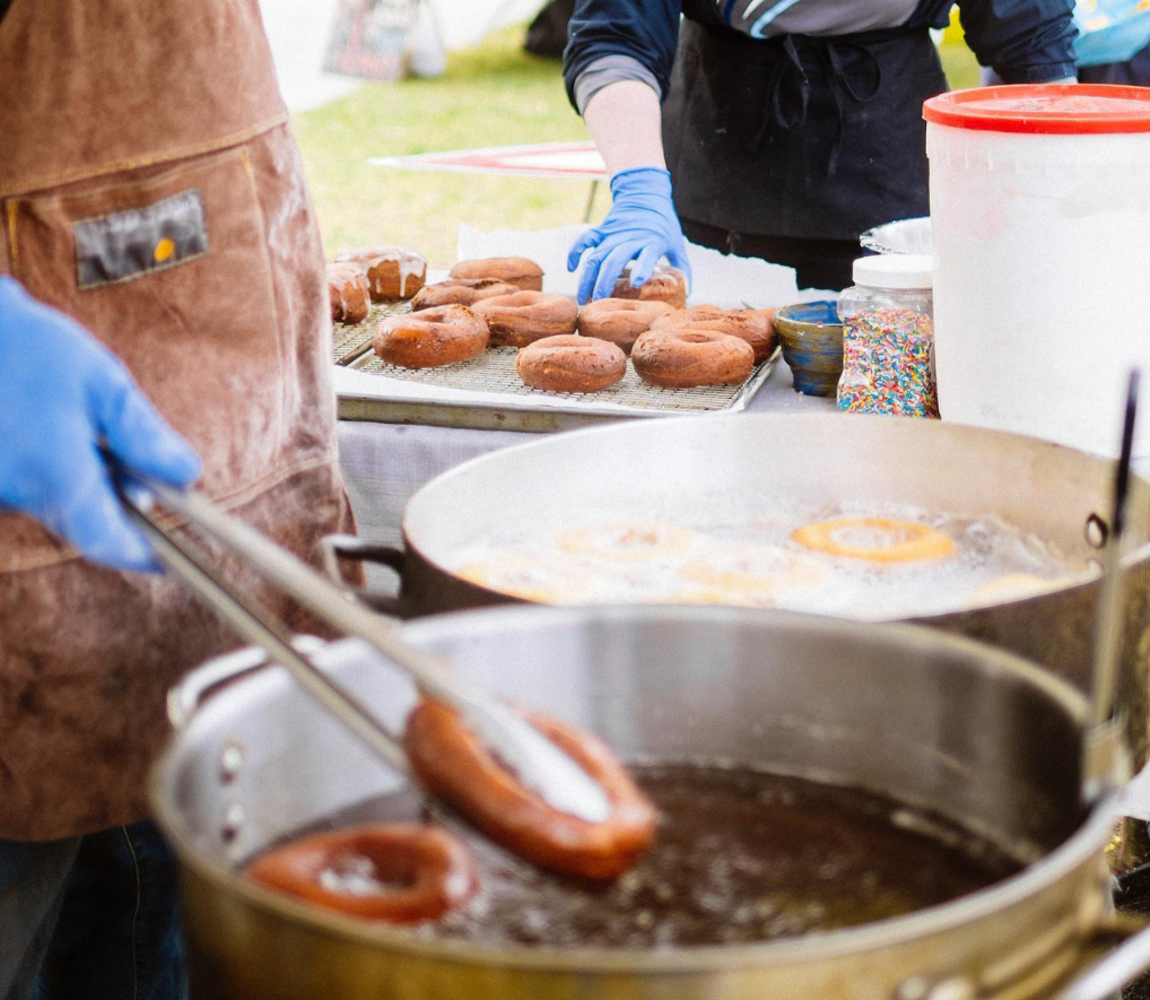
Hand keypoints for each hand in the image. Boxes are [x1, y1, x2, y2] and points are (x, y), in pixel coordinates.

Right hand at [0, 277, 200, 570]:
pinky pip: (28, 490)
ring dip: (85, 489)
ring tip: (93, 437)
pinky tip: (60, 436)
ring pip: (54, 507)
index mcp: (55, 476)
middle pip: (80, 526)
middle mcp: (17, 492)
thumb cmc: (30, 347)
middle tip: (146, 482)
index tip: (165, 559)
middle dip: (117, 511)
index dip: (138, 555)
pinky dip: (55, 476)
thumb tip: (187, 476)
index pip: (104, 542)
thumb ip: (145, 436)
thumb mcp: (102, 384)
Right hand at [567, 167, 691, 303]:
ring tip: (583, 297)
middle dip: (604, 283)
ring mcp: (613, 234)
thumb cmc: (663, 223)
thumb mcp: (676, 243)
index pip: (647, 255)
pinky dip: (575, 252)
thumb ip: (682, 267)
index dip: (642, 267)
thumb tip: (688, 293)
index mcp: (652, 241)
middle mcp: (630, 238)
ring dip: (587, 277)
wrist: (645, 193)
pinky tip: (571, 268)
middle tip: (597, 303)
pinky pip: (584, 240)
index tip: (637, 282)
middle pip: (613, 261)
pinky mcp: (601, 230)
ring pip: (595, 256)